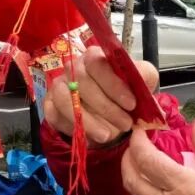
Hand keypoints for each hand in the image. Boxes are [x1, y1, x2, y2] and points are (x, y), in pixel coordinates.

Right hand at [43, 46, 158, 145]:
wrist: (110, 114)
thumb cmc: (126, 93)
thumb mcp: (142, 83)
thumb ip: (144, 79)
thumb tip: (143, 84)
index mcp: (95, 56)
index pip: (98, 63)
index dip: (114, 84)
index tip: (131, 104)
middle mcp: (74, 67)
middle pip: (82, 81)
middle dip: (106, 107)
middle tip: (125, 124)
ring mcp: (59, 85)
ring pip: (65, 99)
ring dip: (88, 120)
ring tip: (107, 136)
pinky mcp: (50, 104)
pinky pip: (54, 115)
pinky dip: (73, 127)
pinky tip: (89, 138)